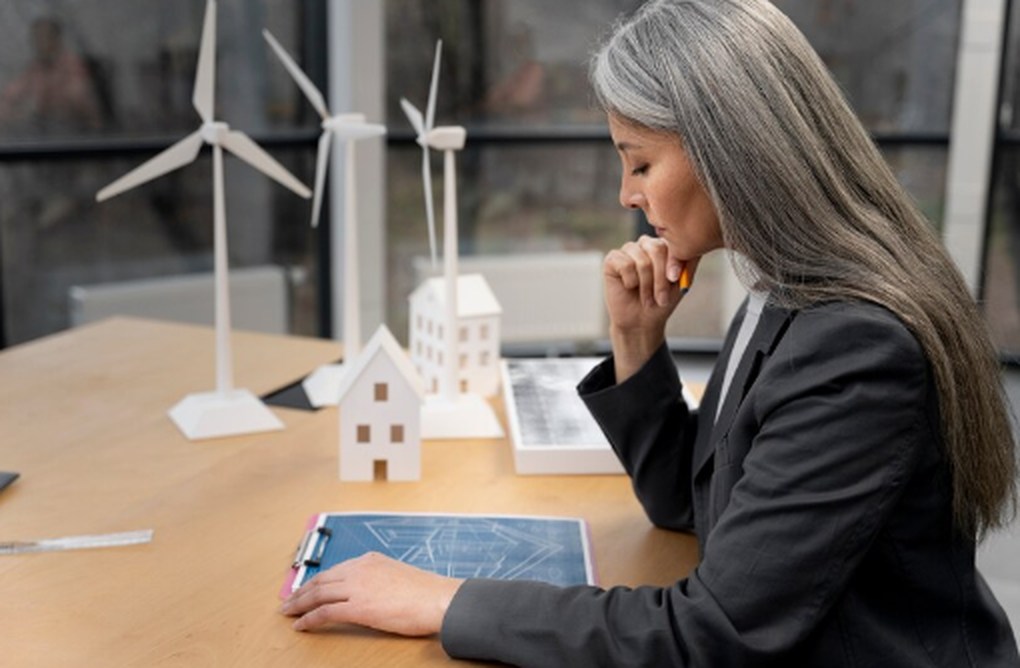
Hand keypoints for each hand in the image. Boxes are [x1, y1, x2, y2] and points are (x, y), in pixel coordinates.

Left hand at [280, 552, 463, 635]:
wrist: (437, 599)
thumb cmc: (425, 593)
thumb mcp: (396, 576)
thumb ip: (377, 579)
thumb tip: (367, 593)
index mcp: (370, 560)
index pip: (335, 570)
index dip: (316, 581)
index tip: (306, 589)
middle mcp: (360, 569)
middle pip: (321, 580)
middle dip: (301, 592)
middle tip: (288, 602)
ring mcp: (358, 587)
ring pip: (318, 594)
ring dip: (299, 604)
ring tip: (288, 613)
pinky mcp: (358, 607)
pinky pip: (325, 613)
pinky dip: (309, 619)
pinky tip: (301, 625)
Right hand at [603, 236, 696, 381]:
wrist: (641, 322)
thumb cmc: (661, 301)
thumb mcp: (681, 282)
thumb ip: (688, 263)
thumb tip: (695, 248)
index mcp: (662, 246)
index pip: (671, 244)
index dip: (673, 265)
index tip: (674, 282)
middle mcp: (644, 244)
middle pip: (656, 249)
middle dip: (660, 278)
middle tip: (660, 297)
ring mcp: (627, 250)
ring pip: (641, 260)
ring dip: (646, 284)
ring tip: (646, 297)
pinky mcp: (612, 259)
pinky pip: (625, 264)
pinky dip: (630, 281)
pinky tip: (629, 287)